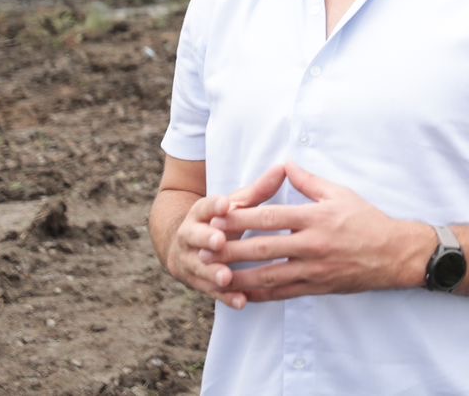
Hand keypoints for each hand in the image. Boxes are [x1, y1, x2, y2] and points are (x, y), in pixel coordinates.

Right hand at [166, 164, 287, 309]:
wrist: (184, 246)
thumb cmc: (221, 220)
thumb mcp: (235, 204)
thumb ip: (258, 190)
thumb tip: (284, 167)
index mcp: (201, 213)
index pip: (205, 206)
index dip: (214, 206)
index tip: (225, 205)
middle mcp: (190, 236)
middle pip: (196, 237)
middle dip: (207, 239)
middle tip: (219, 241)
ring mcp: (191, 260)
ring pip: (200, 267)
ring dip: (213, 272)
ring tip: (226, 276)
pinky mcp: (198, 282)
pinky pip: (211, 291)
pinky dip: (226, 297)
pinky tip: (241, 301)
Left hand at [212, 162, 435, 302]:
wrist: (394, 254)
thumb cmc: (367, 220)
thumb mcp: (341, 193)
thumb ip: (309, 181)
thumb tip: (286, 164)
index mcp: (316, 218)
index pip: (271, 217)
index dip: (241, 217)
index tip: (218, 215)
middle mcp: (312, 244)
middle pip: (262, 248)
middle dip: (231, 248)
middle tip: (204, 248)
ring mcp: (313, 269)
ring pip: (268, 275)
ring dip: (239, 276)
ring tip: (214, 275)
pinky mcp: (317, 287)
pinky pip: (283, 293)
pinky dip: (261, 295)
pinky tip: (242, 294)